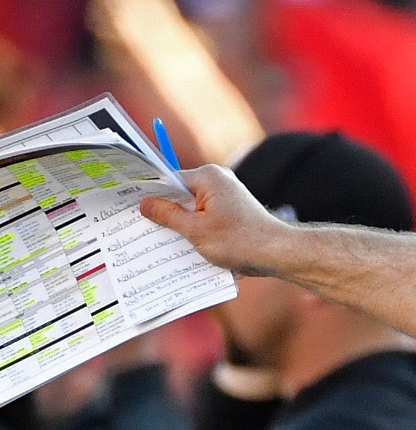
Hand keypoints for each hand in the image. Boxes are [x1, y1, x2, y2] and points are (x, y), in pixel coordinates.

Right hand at [140, 164, 290, 274]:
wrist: (276, 252)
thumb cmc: (239, 240)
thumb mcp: (195, 230)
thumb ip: (168, 215)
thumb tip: (144, 203)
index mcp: (208, 177)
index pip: (168, 179)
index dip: (148, 193)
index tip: (126, 203)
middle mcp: (217, 181)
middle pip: (178, 194)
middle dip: (160, 210)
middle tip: (133, 225)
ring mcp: (224, 196)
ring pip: (189, 208)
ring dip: (175, 223)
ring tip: (151, 239)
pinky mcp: (229, 212)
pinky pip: (202, 217)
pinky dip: (191, 229)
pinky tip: (176, 246)